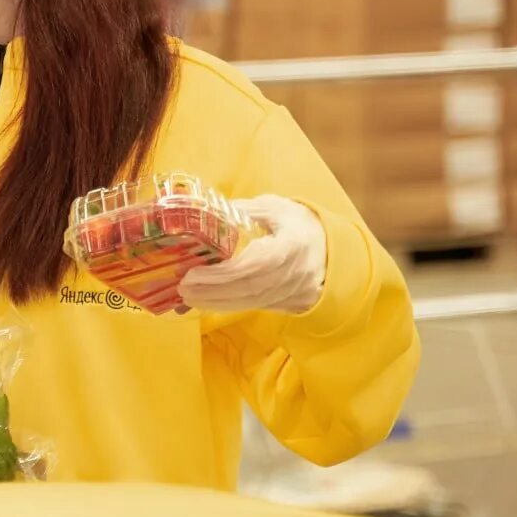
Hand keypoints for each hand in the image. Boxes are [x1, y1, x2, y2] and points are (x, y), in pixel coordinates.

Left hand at [177, 196, 326, 315]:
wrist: (334, 251)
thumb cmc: (303, 226)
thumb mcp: (279, 209)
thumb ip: (246, 211)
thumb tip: (210, 212)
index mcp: (292, 247)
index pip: (254, 266)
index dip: (222, 274)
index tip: (193, 274)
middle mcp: (293, 275)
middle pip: (247, 289)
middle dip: (211, 291)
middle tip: (182, 288)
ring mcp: (291, 293)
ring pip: (248, 302)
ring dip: (214, 301)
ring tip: (187, 296)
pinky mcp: (286, 303)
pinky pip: (252, 306)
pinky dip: (226, 305)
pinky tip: (205, 301)